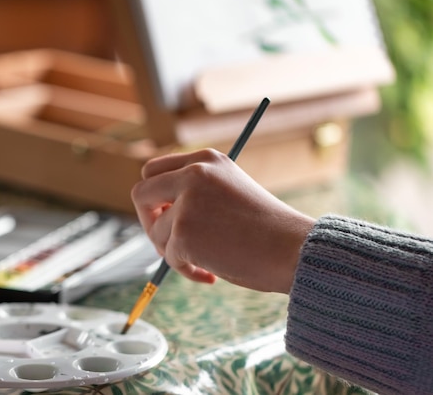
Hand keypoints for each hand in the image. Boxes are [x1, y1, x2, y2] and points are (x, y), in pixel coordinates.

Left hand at [131, 148, 314, 293]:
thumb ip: (195, 192)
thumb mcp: (229, 191)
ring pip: (156, 232)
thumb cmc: (268, 229)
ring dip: (173, 252)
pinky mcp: (184, 232)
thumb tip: (157, 213)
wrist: (295, 250)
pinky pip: (170, 258)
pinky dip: (187, 270)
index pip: (154, 170)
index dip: (154, 197)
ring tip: (205, 261)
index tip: (165, 216)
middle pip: (140, 193)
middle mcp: (193, 173)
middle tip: (166, 242)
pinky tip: (211, 274)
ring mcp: (187, 202)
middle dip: (148, 220)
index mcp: (205, 160)